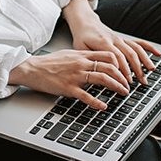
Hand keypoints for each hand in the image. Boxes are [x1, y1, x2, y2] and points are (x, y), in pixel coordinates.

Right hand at [8, 50, 130, 109]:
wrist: (33, 68)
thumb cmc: (49, 63)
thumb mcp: (69, 54)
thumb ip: (83, 57)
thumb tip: (96, 61)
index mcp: (82, 55)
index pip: (108, 55)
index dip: (121, 63)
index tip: (126, 71)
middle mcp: (81, 63)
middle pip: (109, 67)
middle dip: (123, 77)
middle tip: (128, 84)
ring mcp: (76, 76)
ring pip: (102, 78)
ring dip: (116, 86)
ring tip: (123, 92)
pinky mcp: (69, 88)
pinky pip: (86, 96)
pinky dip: (97, 102)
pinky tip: (103, 106)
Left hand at [63, 0, 160, 87]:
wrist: (85, 22)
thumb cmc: (82, 37)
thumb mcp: (80, 48)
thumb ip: (90, 59)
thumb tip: (98, 71)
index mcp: (103, 42)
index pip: (117, 57)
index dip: (123, 70)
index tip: (126, 82)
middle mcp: (115, 40)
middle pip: (129, 54)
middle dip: (137, 69)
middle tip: (141, 82)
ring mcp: (121, 39)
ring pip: (136, 49)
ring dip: (145, 60)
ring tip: (151, 71)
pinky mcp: (124, 39)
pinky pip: (138, 43)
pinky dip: (149, 48)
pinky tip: (157, 54)